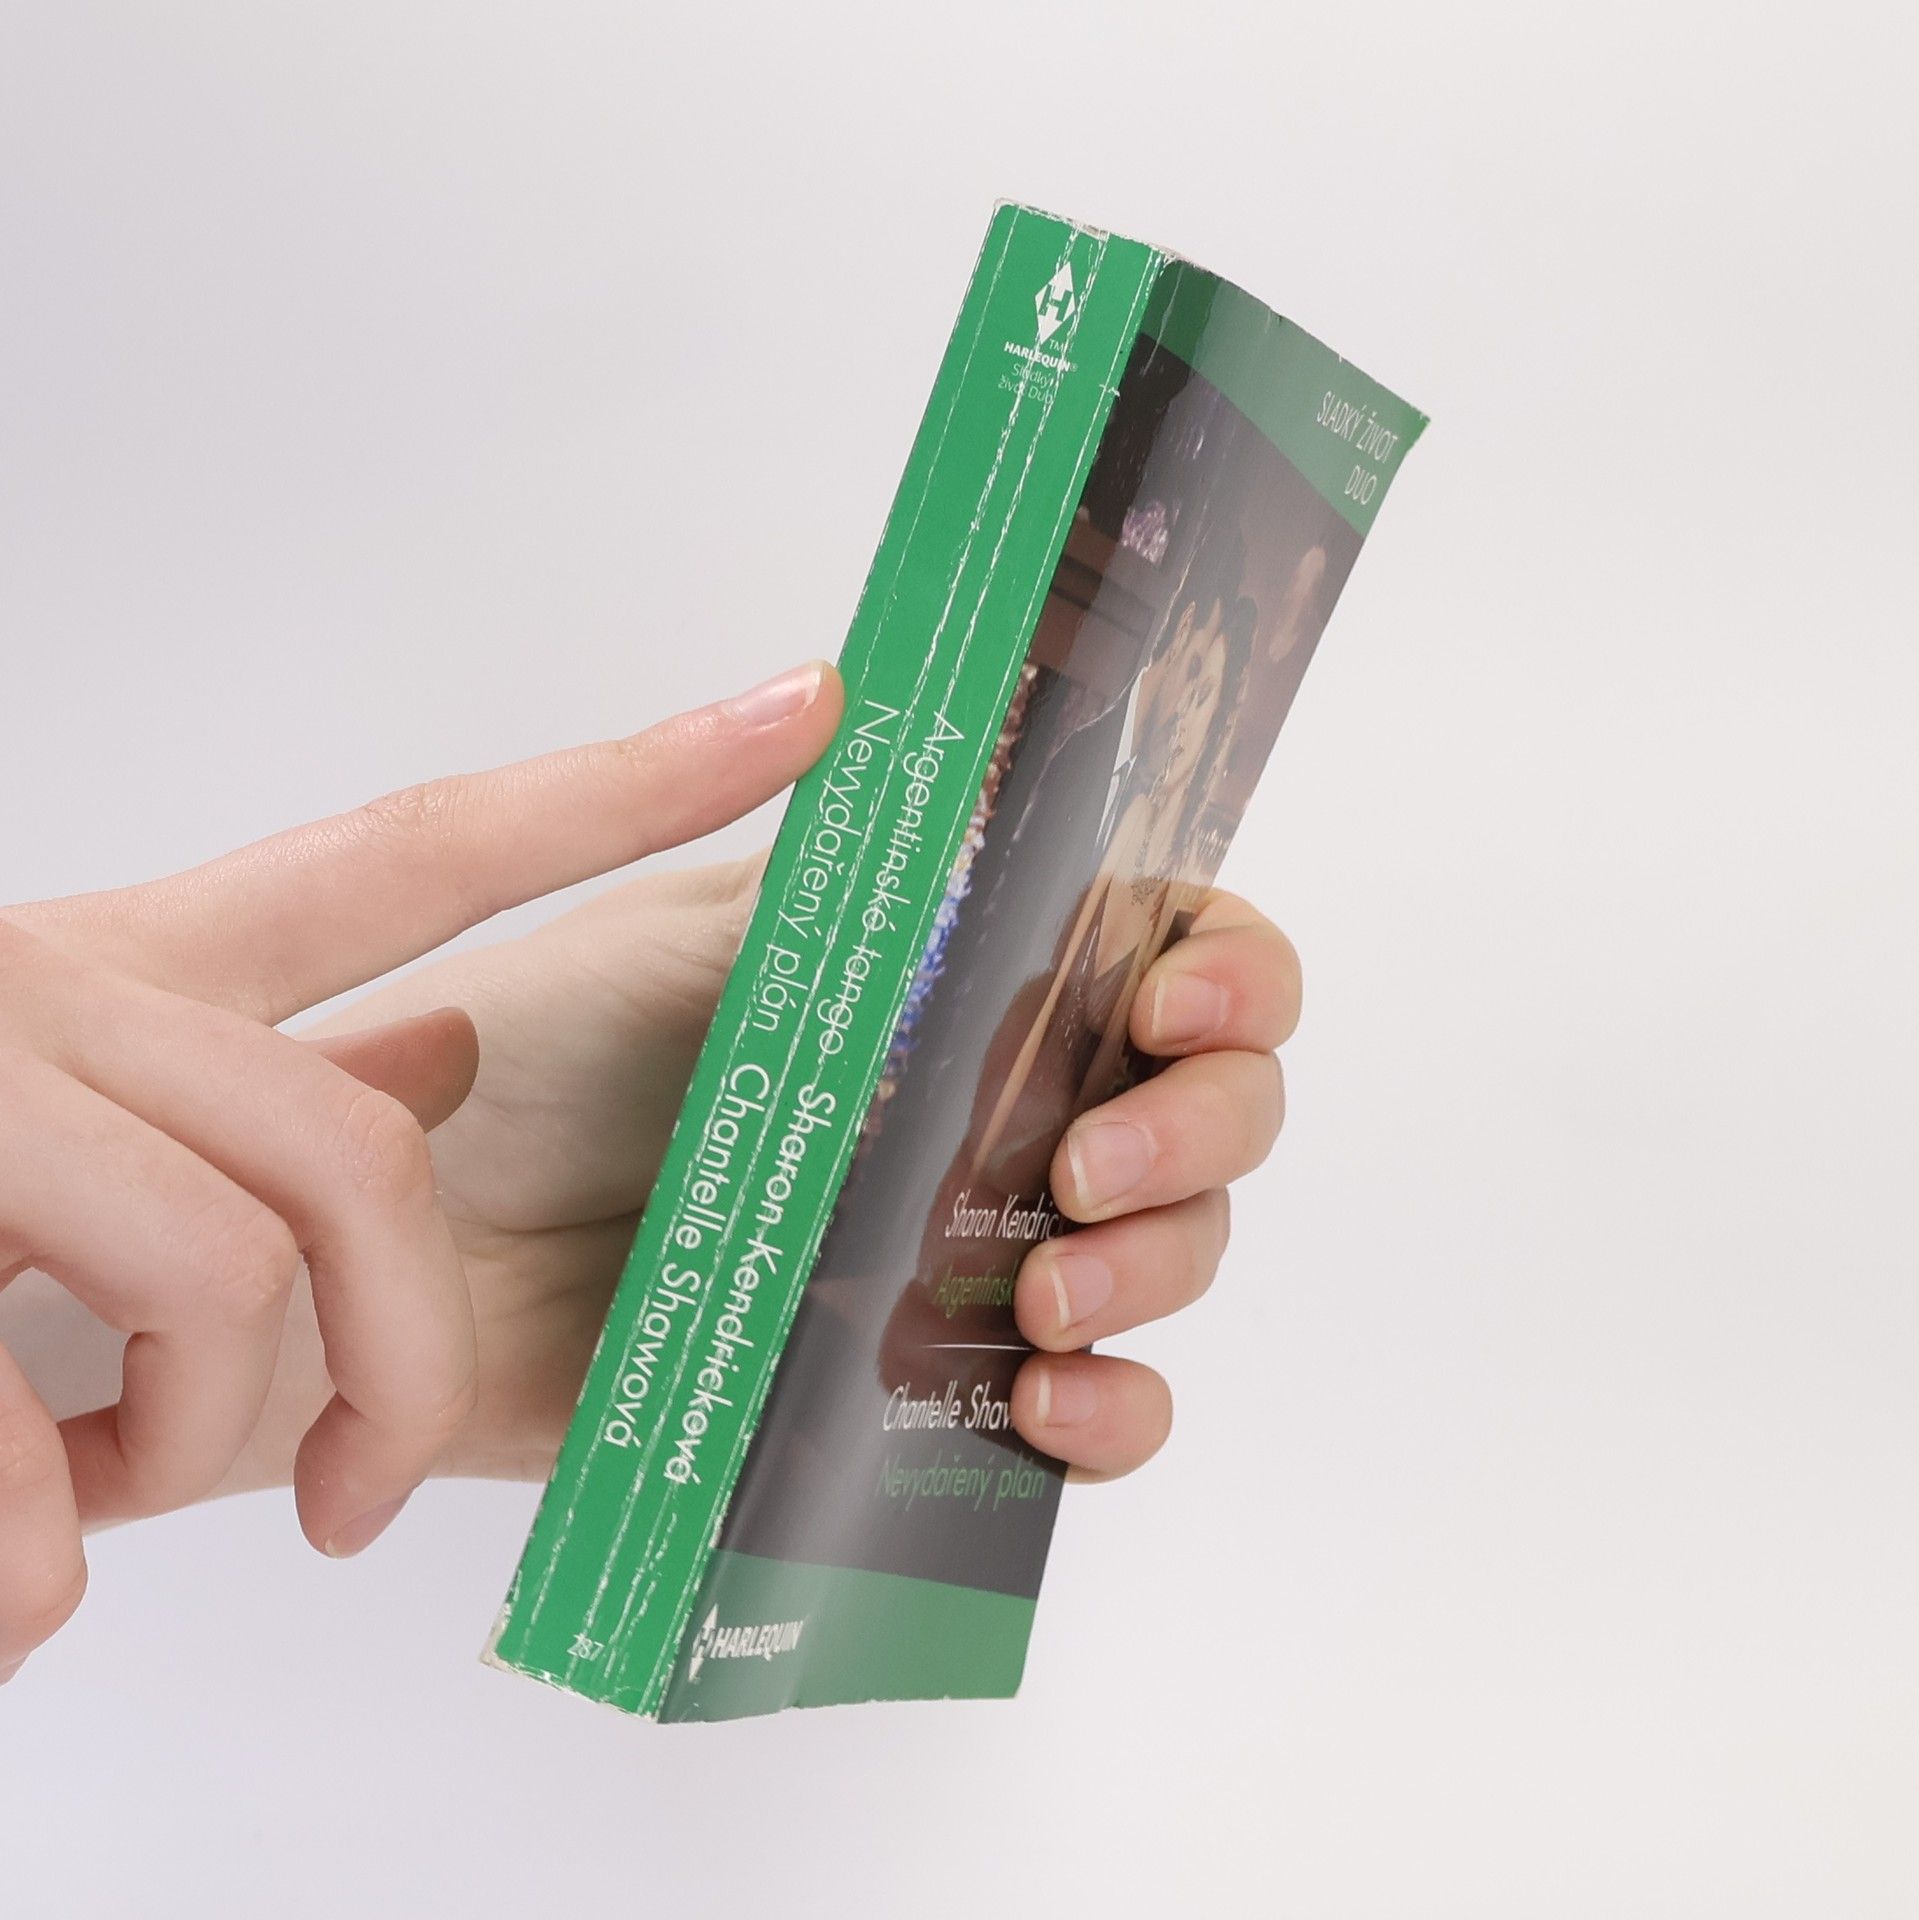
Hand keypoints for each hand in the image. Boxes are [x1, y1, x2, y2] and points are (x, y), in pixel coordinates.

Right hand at [0, 659, 842, 1680]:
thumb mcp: (55, 1098)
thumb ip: (237, 1084)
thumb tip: (433, 1046)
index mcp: (123, 964)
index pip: (425, 844)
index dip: (630, 780)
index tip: (812, 708)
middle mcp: (52, 992)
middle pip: (357, 1147)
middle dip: (393, 1354)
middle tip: (345, 1496)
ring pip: (217, 1276)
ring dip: (182, 1447)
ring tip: (81, 1493)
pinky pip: (32, 1473)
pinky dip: (25, 1562)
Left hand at [233, 882, 1299, 1495]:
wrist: (405, 1247)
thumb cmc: (527, 1056)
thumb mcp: (699, 937)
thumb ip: (849, 865)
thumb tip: (873, 702)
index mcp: (953, 974)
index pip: (1160, 948)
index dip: (1220, 971)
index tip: (1176, 1007)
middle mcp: (979, 1106)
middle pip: (1199, 1106)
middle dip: (1201, 1132)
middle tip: (1091, 1169)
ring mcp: (957, 1248)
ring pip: (1164, 1255)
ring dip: (1159, 1268)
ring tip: (1051, 1292)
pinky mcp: (912, 1387)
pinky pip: (1082, 1412)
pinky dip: (1111, 1415)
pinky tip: (1051, 1405)